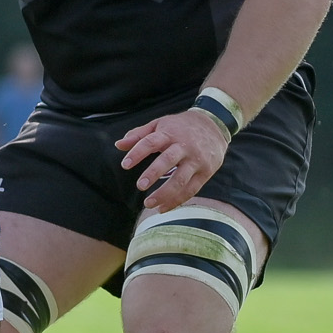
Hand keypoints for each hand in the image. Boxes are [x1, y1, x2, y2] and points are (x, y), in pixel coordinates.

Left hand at [116, 108, 232, 210]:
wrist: (214, 125)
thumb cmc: (180, 127)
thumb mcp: (159, 124)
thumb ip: (138, 135)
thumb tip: (118, 145)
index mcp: (170, 133)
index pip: (151, 142)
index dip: (137, 153)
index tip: (124, 165)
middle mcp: (184, 146)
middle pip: (168, 160)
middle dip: (153, 173)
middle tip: (139, 186)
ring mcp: (196, 160)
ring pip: (181, 179)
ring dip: (165, 194)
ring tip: (148, 204)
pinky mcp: (206, 172)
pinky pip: (191, 189)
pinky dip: (177, 200)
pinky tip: (162, 208)